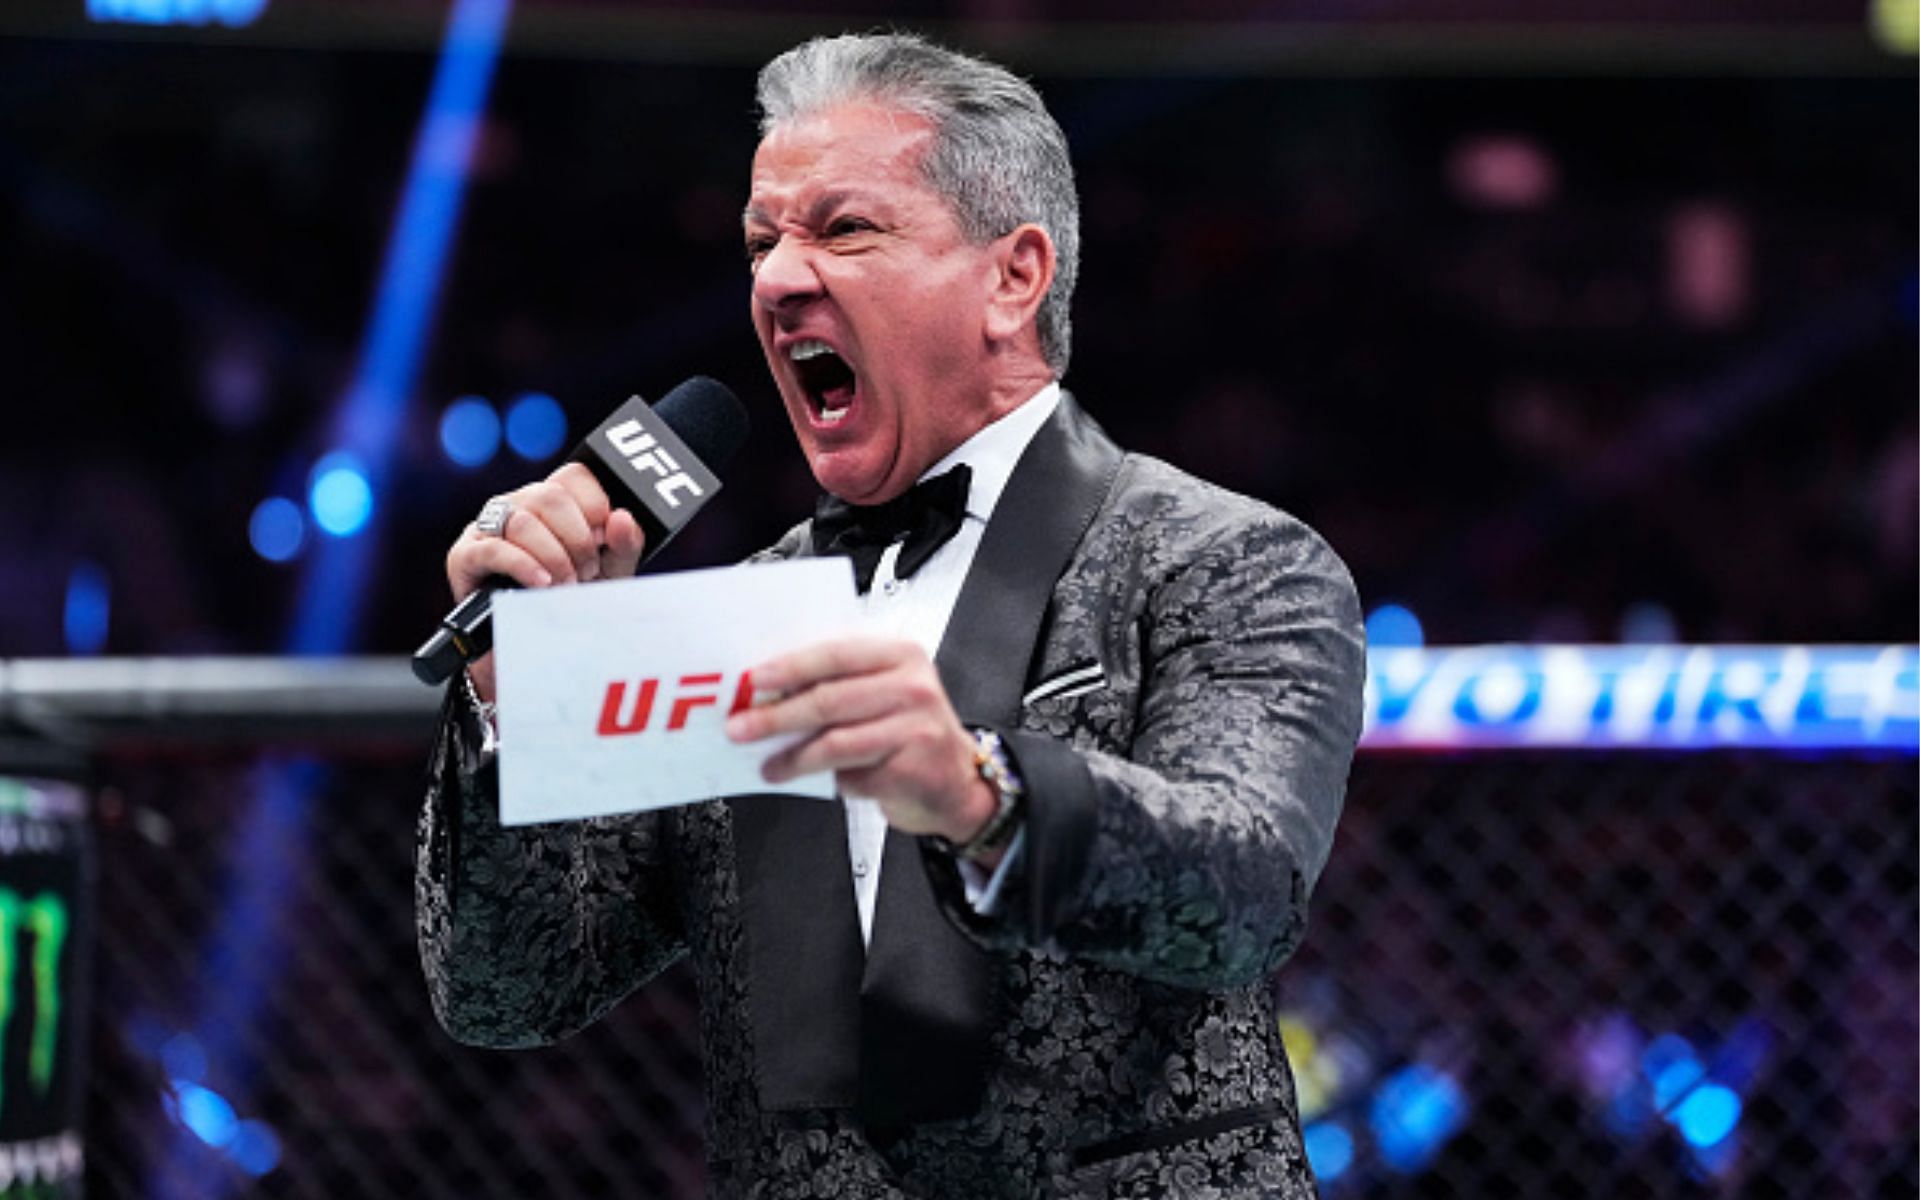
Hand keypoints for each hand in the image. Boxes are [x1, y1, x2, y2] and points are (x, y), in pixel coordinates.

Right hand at [445, 462, 646, 701]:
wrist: (535, 646)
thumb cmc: (572, 601)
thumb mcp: (609, 574)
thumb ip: (623, 546)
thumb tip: (622, 518)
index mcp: (553, 501)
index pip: (575, 476)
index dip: (595, 504)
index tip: (605, 539)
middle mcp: (519, 505)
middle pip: (551, 496)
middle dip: (577, 538)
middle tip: (587, 571)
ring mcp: (488, 527)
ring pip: (523, 521)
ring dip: (553, 557)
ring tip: (565, 585)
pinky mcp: (465, 555)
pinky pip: (493, 549)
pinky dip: (523, 566)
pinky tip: (541, 584)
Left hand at [725, 637, 999, 847]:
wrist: (957, 781)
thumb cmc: (912, 731)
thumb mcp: (885, 691)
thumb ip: (840, 682)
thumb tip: (771, 692)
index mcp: (901, 656)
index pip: (837, 653)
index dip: (791, 666)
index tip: (755, 679)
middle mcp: (913, 688)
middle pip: (830, 699)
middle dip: (777, 716)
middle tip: (742, 727)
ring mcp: (916, 730)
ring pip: (836, 742)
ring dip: (793, 757)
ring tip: (770, 765)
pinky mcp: (912, 771)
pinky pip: (852, 776)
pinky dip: (826, 780)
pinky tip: (811, 781)